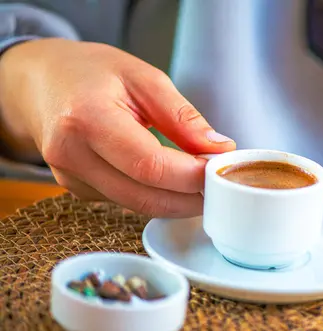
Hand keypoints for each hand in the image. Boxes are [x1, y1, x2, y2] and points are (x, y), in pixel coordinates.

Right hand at [0, 38, 234, 216]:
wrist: (41, 81)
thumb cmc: (90, 72)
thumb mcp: (143, 77)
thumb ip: (182, 116)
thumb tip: (218, 149)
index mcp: (86, 119)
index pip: (149, 165)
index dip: (190, 176)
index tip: (220, 170)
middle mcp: (71, 155)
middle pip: (144, 196)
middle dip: (190, 197)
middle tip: (220, 185)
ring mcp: (70, 177)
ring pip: (137, 204)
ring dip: (177, 201)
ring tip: (203, 182)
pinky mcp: (77, 189)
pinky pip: (126, 201)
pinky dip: (156, 195)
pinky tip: (173, 181)